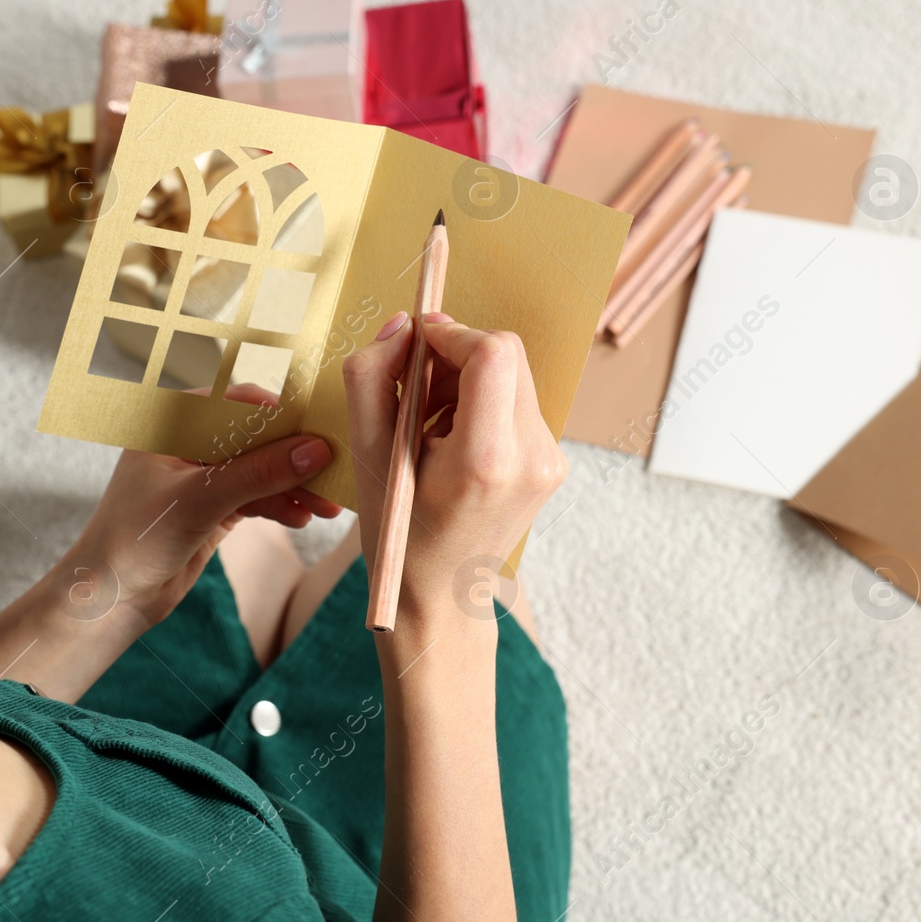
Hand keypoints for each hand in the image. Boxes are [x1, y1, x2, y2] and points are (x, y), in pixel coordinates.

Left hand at [67, 383, 341, 631]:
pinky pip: (256, 497)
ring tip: (327, 506)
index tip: (321, 431)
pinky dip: (280, 506)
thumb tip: (314, 451)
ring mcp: (203, 477)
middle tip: (333, 473)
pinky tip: (302, 518)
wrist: (109, 600)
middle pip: (256, 438)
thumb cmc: (134, 540)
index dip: (282, 415)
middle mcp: (189, 444)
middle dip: (295, 457)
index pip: (237, 403)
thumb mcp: (199, 502)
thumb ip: (257, 474)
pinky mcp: (214, 508)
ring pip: (260, 470)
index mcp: (172, 424)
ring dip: (293, 486)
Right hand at [341, 311, 566, 622]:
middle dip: (455, 354)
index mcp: (485, 460)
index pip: (493, 353)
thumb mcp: (366, 454)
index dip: (452, 334)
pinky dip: (482, 403)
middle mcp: (531, 457)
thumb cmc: (399, 531)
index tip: (416, 345)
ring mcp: (550, 461)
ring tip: (428, 422)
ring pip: (513, 375)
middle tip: (415, 388)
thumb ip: (372, 378)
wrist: (441, 596)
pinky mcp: (553, 463)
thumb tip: (402, 325)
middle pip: (506, 355)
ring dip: (466, 379)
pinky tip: (451, 439)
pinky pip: (519, 402)